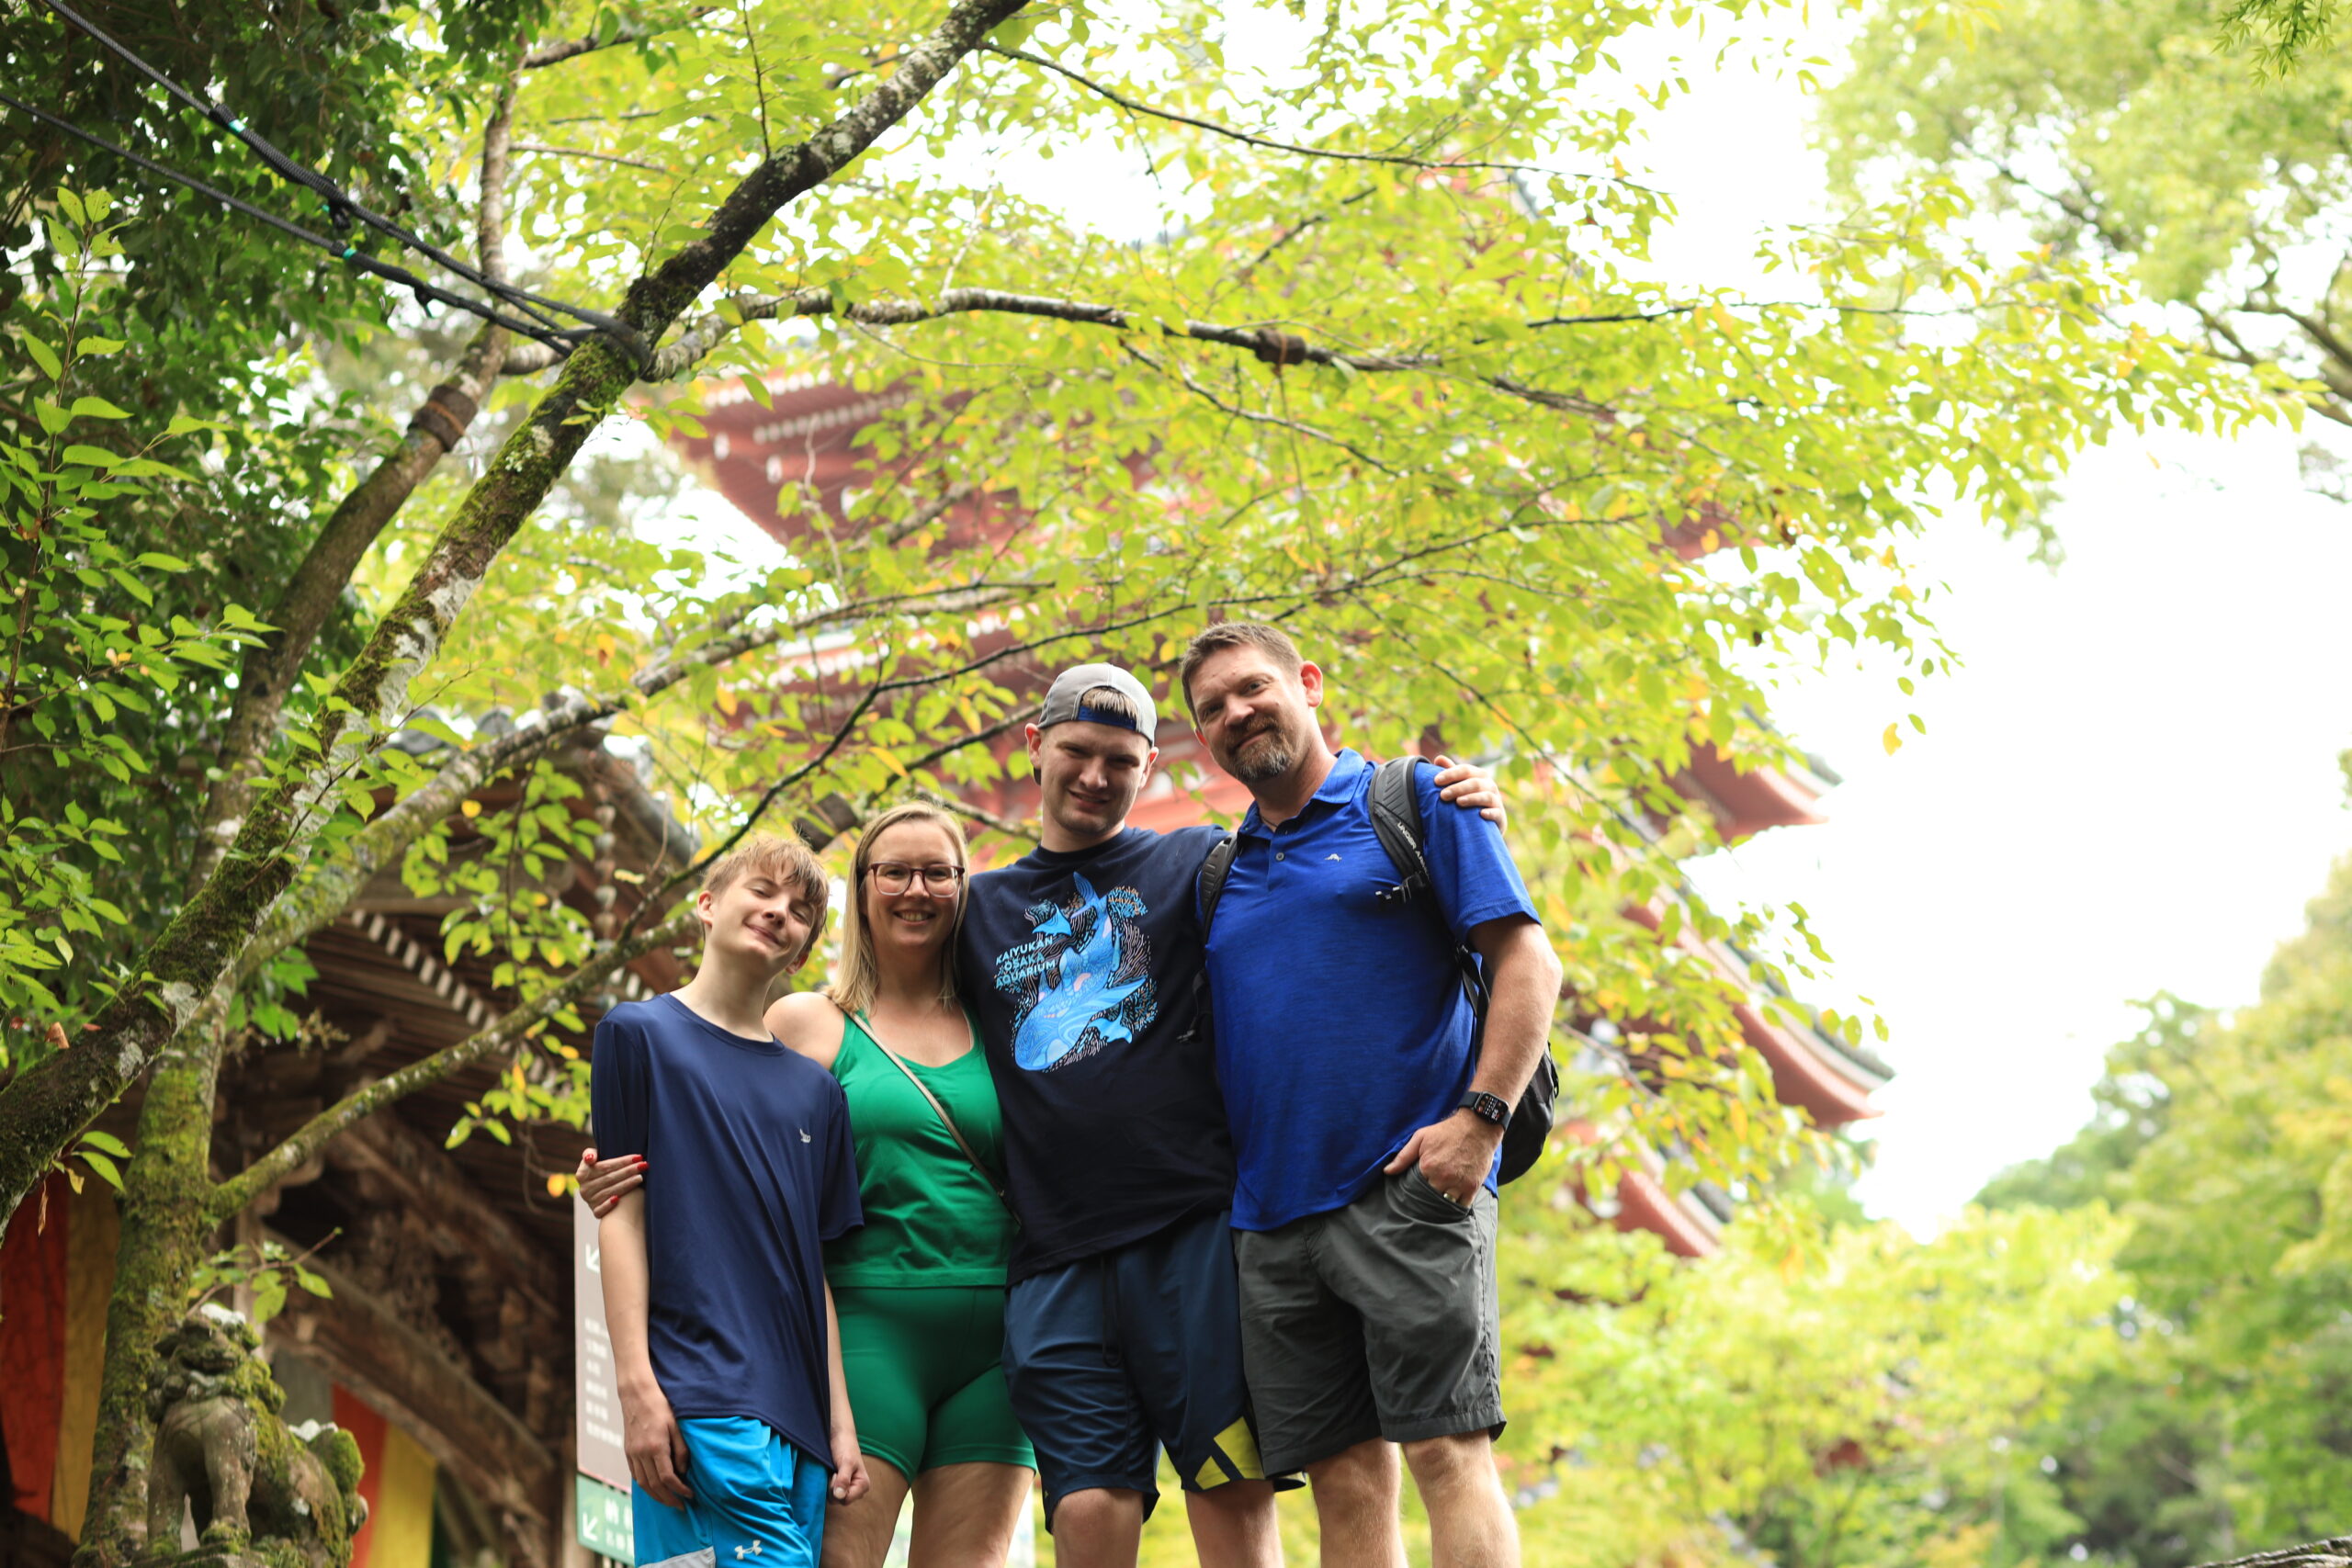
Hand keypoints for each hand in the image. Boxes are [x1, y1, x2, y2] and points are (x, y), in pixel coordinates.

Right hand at [577, 1146, 646, 1217]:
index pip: (605, 1166)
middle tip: (644, 1165)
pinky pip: (601, 1210)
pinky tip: (618, 1199)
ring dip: (626, 1185)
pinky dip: (608, 1205)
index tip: (637, 1157)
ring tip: (640, 1177)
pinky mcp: (595, 1211)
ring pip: (609, 1192)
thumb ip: (589, 1154)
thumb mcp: (592, 1159)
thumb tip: (590, 1159)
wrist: (599, 1188)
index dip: (622, 1161)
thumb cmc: (599, 1170)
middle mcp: (584, 1188)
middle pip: (610, 1178)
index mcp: (582, 1174)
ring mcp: (590, 1201)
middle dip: (628, 1171)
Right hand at [621, 1379, 692, 1508]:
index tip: (690, 1495)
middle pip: (654, 1485)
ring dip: (656, 1496)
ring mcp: (632, 1453)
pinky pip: (635, 1475)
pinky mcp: (627, 1451)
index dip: (680, 1490)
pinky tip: (654, 1488)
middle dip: (668, 1499)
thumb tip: (683, 1472)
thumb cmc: (661, 1407)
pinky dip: (645, 1485)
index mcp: (656, 1447)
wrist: (637, 1394)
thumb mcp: (677, 1425)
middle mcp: (641, 1453)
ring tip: (669, 1501)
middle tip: (681, 1506)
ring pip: (643, 1484)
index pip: (668, 1478)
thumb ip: (682, 1450)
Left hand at [828, 1426, 868, 1504]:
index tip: (837, 1474)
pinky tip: (830, 1474)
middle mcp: (857, 1490)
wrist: (840, 1436)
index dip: (838, 1489)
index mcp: (863, 1485)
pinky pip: (831, 1493)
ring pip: (834, 1498)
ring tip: (833, 1471)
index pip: (846, 1500)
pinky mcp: (840, 1486)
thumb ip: (843, 1479)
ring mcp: (848, 1488)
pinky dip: (828, 1484)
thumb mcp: (846, 1462)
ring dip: (829, 1485)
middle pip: (839, 1500)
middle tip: (834, 1471)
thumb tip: (839, 1496)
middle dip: (833, 1487)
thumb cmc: (845, 1446)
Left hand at [1383, 1109, 1501, 1205]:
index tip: (1415, 1191)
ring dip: (1441, 1203)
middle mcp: (1443, 1177)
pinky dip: (1457, 1206)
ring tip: (1439, 1200)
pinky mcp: (1473, 1187)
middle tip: (1427, 1196)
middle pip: (1430, 1198)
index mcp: (1428, 1167)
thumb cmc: (1447, 1131)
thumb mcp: (1421, 1138)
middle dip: (1428, 1198)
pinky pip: (1462, 1206)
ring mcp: (1459, 1183)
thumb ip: (1403, 1157)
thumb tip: (1387, 1171)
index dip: (1415, 1190)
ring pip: (1445, 1204)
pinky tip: (1453, 1203)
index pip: (1416, 1189)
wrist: (1477, 1126)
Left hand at [1429, 754, 1506, 829]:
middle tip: (1443, 795)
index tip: (1436, 781)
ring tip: (1459, 802)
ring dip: (1472, 798)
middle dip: (1458, 788)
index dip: (1451, 773)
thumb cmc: (1470, 797)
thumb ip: (1451, 772)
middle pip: (1475, 783)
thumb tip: (1438, 759)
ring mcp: (1496, 800)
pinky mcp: (1500, 816)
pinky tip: (1481, 814)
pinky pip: (1496, 813)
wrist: (1486, 821)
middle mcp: (1489, 785)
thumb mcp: (1461, 784)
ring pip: (1486, 796)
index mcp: (1479, 775)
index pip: (1465, 770)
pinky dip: (1490, 813)